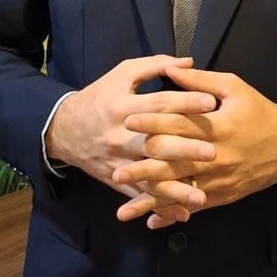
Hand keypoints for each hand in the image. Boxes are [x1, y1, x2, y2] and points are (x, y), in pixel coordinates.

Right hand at [45, 55, 216, 215]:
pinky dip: (160, 206)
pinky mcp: (116, 180)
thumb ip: (155, 66)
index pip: (158, 104)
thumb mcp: (122, 74)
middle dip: (184, 148)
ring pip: (149, 176)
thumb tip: (188, 63)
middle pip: (155, 143)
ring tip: (201, 196)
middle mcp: (119, 136)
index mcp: (122, 106)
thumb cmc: (101, 96)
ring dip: (175, 189)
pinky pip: (140, 195)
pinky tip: (183, 214)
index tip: (211, 103)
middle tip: (212, 152)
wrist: (64, 129)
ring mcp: (117, 161)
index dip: (184, 102)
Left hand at [113, 65, 276, 228]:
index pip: (179, 125)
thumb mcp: (233, 87)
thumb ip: (200, 80)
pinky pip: (191, 207)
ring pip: (179, 192)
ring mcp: (218, 181)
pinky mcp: (221, 196)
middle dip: (144, 170)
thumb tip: (171, 70)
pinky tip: (150, 222)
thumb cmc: (258, 111)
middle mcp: (215, 158)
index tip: (127, 121)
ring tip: (123, 209)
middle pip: (174, 164)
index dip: (152, 122)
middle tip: (117, 172)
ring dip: (150, 200)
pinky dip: (170, 215)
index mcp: (217, 128)